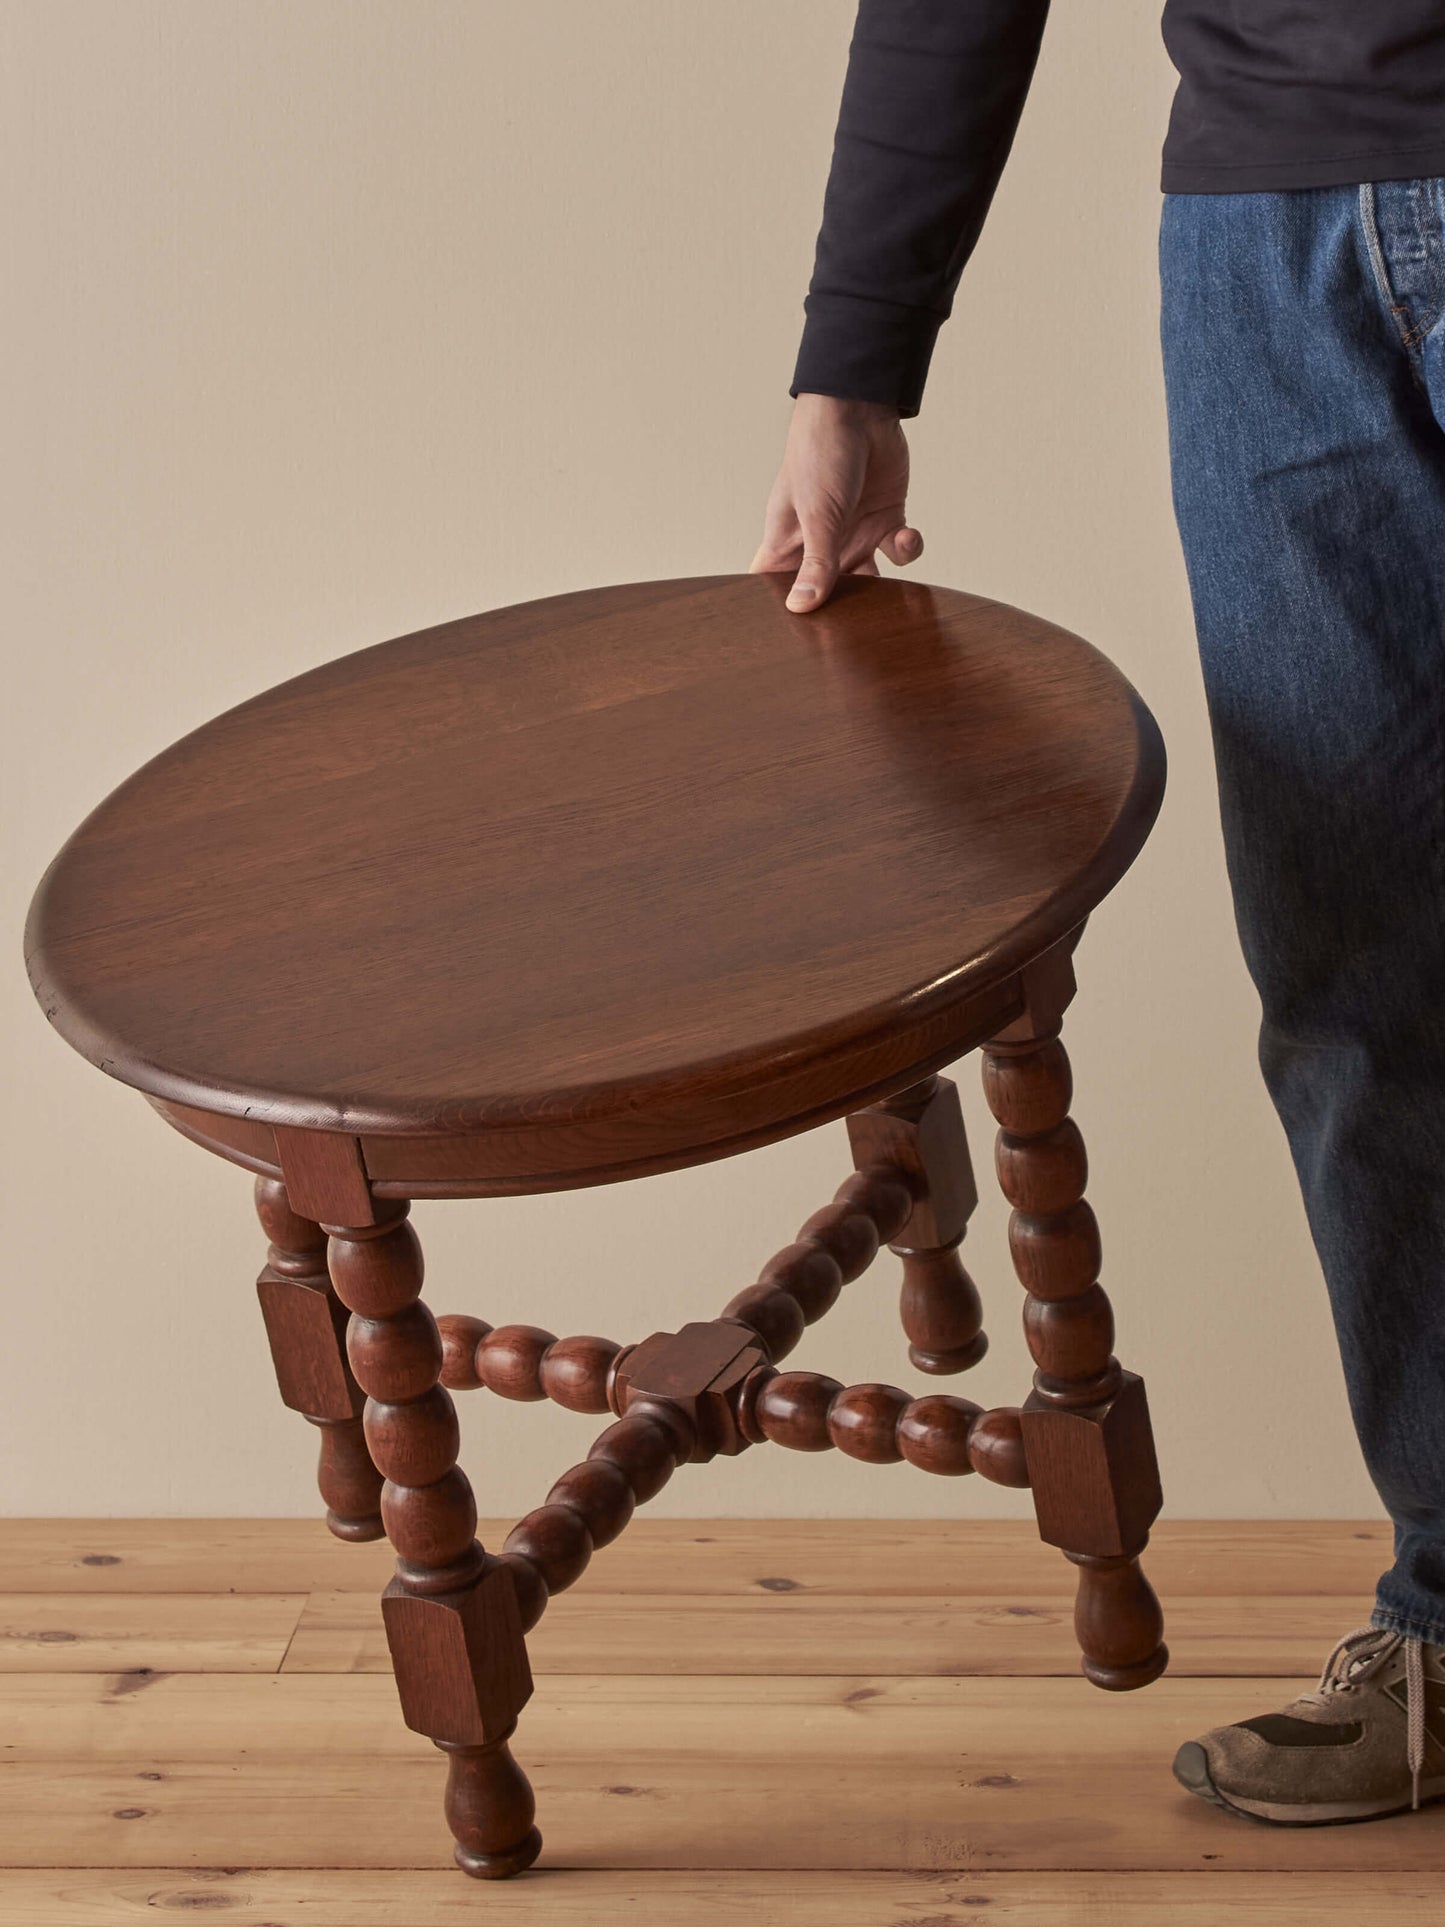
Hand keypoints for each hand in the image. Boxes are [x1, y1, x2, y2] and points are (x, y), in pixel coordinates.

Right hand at [749, 392, 923, 612]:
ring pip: (869, 579)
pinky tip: (906, 537)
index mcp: (788, 541)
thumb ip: (816, 564)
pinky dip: (909, 550)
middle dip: (840, 609)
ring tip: (888, 591)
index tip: (790, 635)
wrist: (859, 407)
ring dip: (882, 588)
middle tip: (852, 627)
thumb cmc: (819, 453)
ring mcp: (855, 532)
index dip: (778, 609)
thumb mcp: (817, 515)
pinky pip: (901, 551)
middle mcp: (820, 542)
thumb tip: (801, 608)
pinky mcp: (887, 519)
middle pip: (826, 591)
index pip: (773, 585)